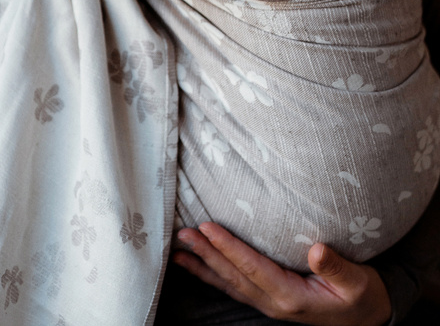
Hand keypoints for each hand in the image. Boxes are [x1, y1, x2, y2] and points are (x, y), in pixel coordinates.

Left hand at [174, 224, 391, 325]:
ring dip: (203, 266)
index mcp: (292, 296)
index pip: (252, 267)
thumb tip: (316, 249)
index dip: (228, 247)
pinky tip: (198, 265)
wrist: (368, 316)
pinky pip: (235, 287)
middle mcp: (274, 303)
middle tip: (182, 234)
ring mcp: (269, 304)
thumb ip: (335, 266)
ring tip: (178, 251)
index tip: (207, 228)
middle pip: (233, 275)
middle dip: (205, 254)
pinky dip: (214, 275)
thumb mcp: (357, 282)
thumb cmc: (362, 295)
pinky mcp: (269, 299)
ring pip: (228, 283)